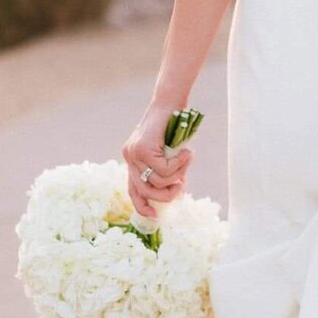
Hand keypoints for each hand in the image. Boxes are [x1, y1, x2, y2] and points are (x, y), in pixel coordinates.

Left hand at [122, 101, 194, 220]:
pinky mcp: (143, 149)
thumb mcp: (169, 152)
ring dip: (177, 175)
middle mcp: (129, 157)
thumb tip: (175, 190)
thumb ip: (167, 169)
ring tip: (188, 160)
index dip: (142, 205)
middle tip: (181, 186)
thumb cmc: (174, 124)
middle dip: (165, 194)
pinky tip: (187, 152)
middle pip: (144, 190)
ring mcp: (134, 153)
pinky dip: (179, 164)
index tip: (154, 215)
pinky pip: (164, 169)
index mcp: (133, 159)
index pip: (133, 189)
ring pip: (157, 180)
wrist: (171, 101)